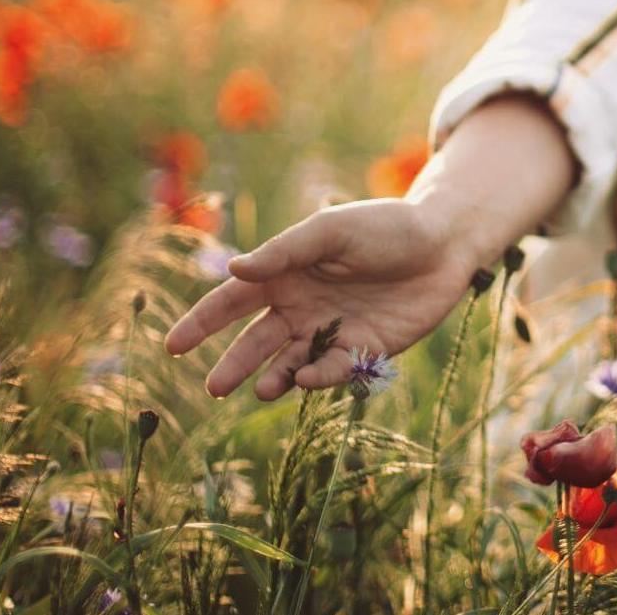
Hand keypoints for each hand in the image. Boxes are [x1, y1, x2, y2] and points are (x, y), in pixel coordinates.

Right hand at [165, 199, 475, 399]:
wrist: (444, 244)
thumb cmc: (386, 227)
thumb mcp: (330, 231)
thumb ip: (283, 253)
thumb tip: (233, 269)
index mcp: (284, 273)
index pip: (232, 301)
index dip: (201, 323)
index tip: (172, 347)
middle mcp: (301, 306)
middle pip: (256, 341)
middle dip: (234, 364)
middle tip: (214, 388)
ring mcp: (332, 330)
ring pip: (290, 363)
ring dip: (274, 378)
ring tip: (262, 390)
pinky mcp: (365, 350)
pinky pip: (333, 370)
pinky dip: (318, 377)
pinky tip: (307, 378)